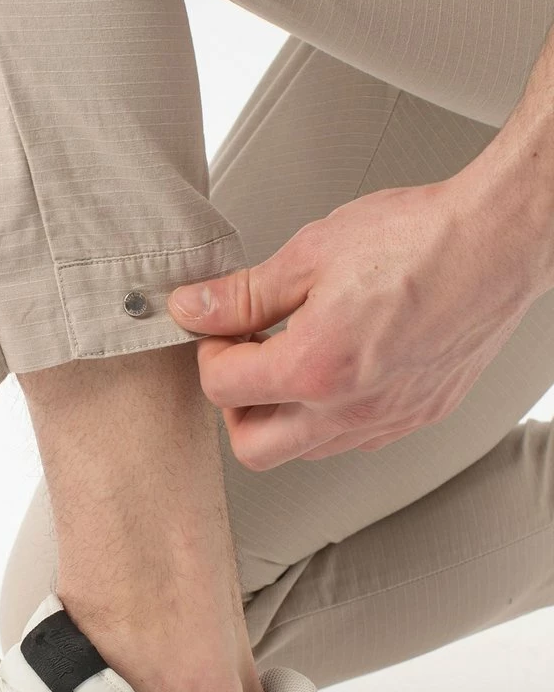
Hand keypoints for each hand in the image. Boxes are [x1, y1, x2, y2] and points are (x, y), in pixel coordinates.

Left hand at [168, 172, 543, 469]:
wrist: (497, 240)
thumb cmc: (420, 240)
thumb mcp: (310, 254)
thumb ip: (243, 294)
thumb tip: (194, 309)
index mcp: (316, 369)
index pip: (222, 389)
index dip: (209, 352)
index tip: (220, 329)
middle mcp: (352, 410)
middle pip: (253, 448)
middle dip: (235, 407)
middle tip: (243, 361)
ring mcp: (388, 421)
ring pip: (304, 451)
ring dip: (281, 415)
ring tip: (291, 358)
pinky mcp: (418, 416)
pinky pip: (352, 439)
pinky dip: (328, 416)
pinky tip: (336, 368)